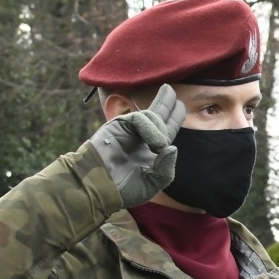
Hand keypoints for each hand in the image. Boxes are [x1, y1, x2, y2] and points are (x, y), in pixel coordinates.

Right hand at [89, 84, 184, 206]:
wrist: (99, 187)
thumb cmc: (124, 189)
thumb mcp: (153, 183)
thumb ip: (166, 168)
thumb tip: (172, 147)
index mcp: (151, 150)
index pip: (167, 130)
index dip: (174, 117)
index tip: (180, 105)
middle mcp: (141, 137)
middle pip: (159, 114)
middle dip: (167, 102)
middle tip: (171, 90)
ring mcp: (130, 130)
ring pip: (152, 116)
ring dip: (159, 128)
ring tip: (158, 145)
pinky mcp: (119, 124)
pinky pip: (140, 118)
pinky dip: (151, 128)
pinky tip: (155, 143)